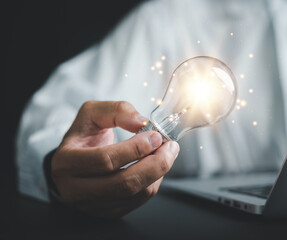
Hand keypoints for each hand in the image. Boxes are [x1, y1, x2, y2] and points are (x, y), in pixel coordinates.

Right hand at [51, 101, 178, 217]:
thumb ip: (117, 111)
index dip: (135, 149)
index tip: (155, 136)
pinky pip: (138, 201)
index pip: (105, 159)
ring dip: (158, 173)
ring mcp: (91, 205)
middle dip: (154, 164)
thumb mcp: (93, 113)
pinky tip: (155, 167)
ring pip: (134, 194)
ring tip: (167, 154)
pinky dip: (153, 182)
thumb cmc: (84, 136)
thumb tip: (141, 123)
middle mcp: (75, 189)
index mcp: (67, 162)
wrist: (75, 161)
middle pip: (123, 183)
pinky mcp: (107, 212)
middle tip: (170, 147)